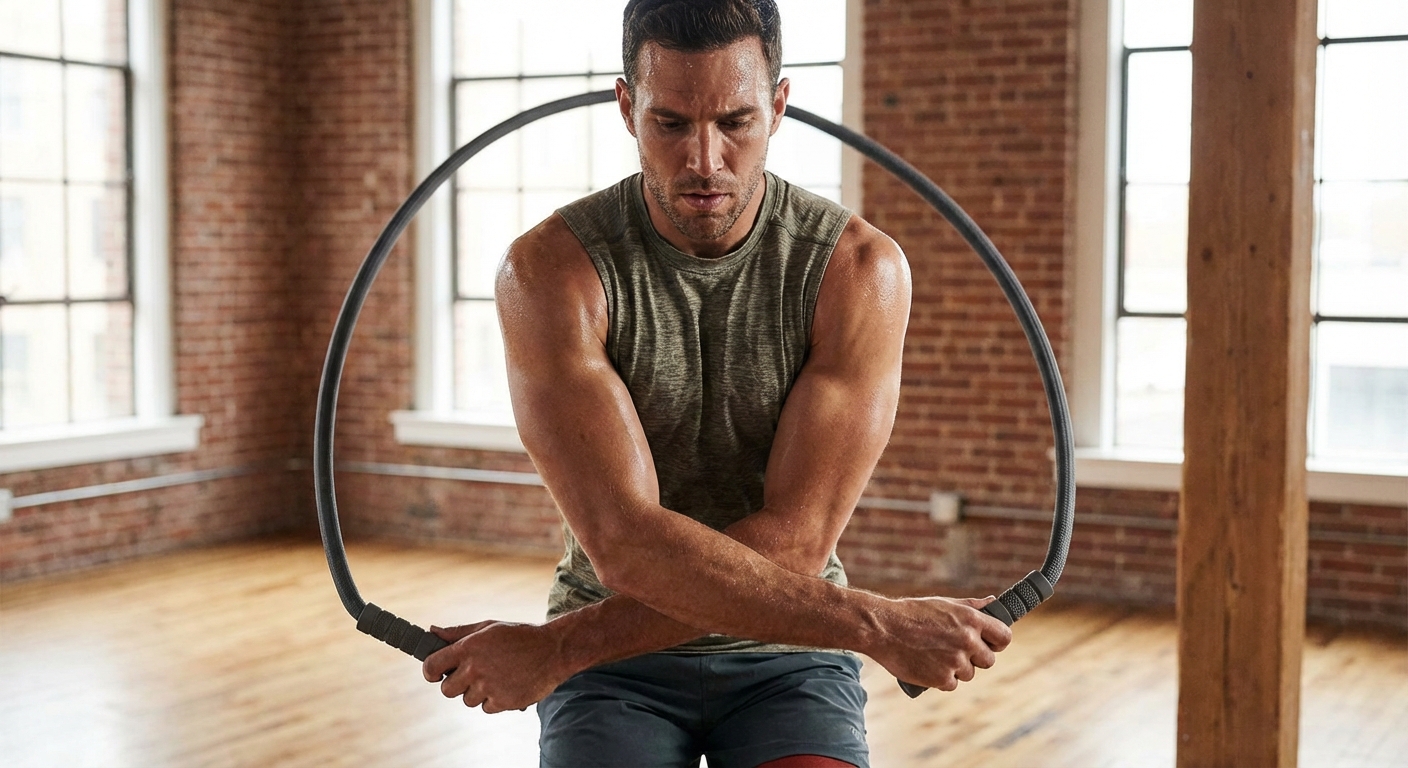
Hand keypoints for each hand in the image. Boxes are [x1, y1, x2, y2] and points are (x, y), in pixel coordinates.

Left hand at [421, 620, 574, 712]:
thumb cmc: (521, 636)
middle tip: (471, 676)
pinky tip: (507, 684)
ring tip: (496, 676)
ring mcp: (489, 686)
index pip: (432, 665)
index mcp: (469, 647)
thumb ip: (458, 632)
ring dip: (477, 692)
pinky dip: (494, 700)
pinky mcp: (503, 701)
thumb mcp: (489, 627)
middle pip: (446, 689)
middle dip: (455, 684)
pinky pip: (486, 707)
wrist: (554, 650)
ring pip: (467, 700)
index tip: (435, 673)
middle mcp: (475, 668)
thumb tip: (432, 632)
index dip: (430, 671)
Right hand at [868, 595, 1011, 691]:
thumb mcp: (944, 603)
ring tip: (935, 655)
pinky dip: (941, 678)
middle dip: (975, 658)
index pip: (1004, 637)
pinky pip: (951, 684)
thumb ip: (971, 606)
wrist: (883, 629)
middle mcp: (967, 640)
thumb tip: (993, 602)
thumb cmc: (912, 613)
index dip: (998, 642)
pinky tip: (927, 665)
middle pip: (989, 661)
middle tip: (956, 651)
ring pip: (969, 673)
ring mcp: (955, 661)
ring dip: (956, 669)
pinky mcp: (941, 679)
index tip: (990, 644)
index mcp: (971, 619)